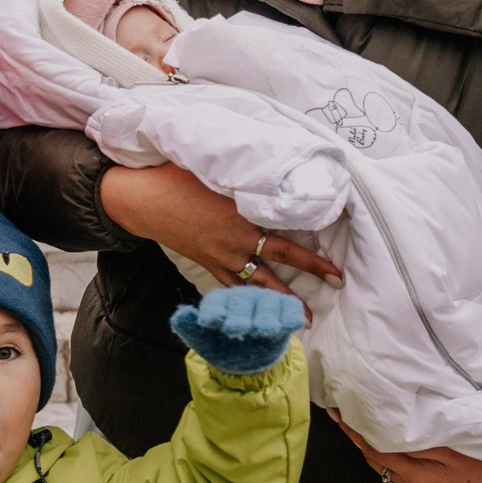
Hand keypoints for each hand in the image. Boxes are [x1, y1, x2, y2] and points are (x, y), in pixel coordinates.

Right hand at [99, 164, 342, 303]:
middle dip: (311, 271)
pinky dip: (249, 298)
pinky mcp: (208, 264)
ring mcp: (222, 256)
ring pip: (260, 281)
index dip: (312, 246)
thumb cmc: (178, 177)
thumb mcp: (217, 171)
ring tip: (302, 318)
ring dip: (283, 298)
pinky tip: (259, 311)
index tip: (335, 255)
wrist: (144, 200)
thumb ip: (247, 174)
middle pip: (282, 259)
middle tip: (337, 283)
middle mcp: (237, 240)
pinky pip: (233, 285)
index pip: (288, 232)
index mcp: (243, 214)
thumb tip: (276, 164)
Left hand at [171, 287, 305, 374]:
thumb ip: (189, 327)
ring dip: (266, 316)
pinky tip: (296, 323)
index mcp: (220, 301)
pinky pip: (290, 308)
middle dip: (241, 314)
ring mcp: (265, 302)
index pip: (215, 303)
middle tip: (237, 329)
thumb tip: (178, 316)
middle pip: (243, 301)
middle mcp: (243, 297)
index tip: (209, 322)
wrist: (248, 356)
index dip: (213, 312)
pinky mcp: (285, 310)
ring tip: (264, 330)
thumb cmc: (223, 344)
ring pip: (267, 302)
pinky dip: (293, 314)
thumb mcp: (203, 339)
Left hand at [331, 414, 481, 482]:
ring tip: (361, 420)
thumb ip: (419, 439)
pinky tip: (391, 437)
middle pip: (376, 461)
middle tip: (343, 412)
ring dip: (374, 445)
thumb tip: (387, 429)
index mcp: (416, 478)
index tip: (338, 411)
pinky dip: (391, 453)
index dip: (354, 432)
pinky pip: (402, 469)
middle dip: (359, 437)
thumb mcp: (453, 446)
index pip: (374, 451)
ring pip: (388, 466)